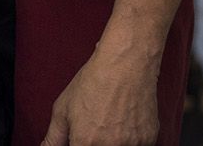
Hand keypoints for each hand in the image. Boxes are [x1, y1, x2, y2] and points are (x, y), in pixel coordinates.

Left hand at [42, 48, 159, 145]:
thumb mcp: (63, 109)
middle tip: (96, 128)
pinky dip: (130, 140)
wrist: (125, 65)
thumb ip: (54, 138)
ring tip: (110, 122)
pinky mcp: (149, 140)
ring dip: (113, 142)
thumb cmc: (94, 83)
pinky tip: (124, 122)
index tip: (80, 139)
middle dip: (95, 142)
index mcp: (85, 143)